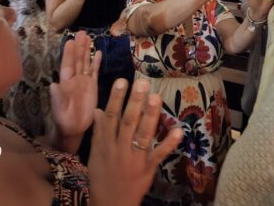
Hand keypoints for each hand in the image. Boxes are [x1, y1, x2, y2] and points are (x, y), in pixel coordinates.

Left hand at [50, 32, 101, 150]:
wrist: (74, 128)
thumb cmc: (64, 119)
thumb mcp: (59, 109)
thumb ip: (57, 97)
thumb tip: (53, 84)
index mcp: (65, 82)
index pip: (67, 65)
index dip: (69, 53)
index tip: (70, 41)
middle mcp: (75, 79)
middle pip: (78, 60)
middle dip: (79, 46)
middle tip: (82, 32)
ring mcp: (84, 81)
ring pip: (86, 62)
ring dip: (87, 50)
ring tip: (89, 37)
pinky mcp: (93, 86)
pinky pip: (95, 72)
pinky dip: (96, 62)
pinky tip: (98, 53)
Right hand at [88, 79, 182, 205]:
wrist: (110, 204)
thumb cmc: (101, 177)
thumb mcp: (95, 154)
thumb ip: (99, 131)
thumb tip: (97, 110)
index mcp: (106, 144)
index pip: (111, 117)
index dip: (115, 98)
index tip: (121, 81)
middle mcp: (119, 148)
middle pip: (128, 122)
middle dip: (134, 102)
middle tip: (142, 83)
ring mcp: (134, 158)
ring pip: (143, 134)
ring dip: (150, 116)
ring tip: (155, 97)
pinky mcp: (147, 168)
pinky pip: (159, 154)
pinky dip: (169, 143)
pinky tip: (179, 130)